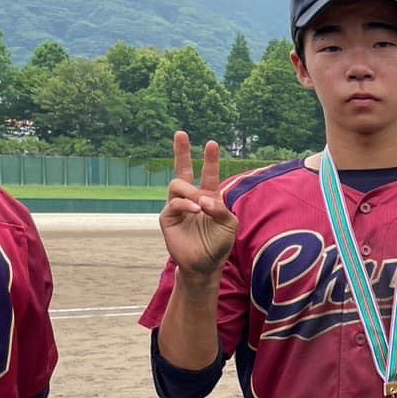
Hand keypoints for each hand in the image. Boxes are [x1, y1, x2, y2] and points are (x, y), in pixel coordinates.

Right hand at [160, 130, 237, 276]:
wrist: (205, 264)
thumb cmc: (219, 244)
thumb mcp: (229, 225)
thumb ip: (221, 209)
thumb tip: (204, 199)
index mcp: (209, 197)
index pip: (209, 174)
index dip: (210, 159)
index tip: (212, 143)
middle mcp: (192, 198)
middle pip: (184, 169)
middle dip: (181, 151)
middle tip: (181, 133)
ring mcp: (178, 206)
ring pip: (177, 184)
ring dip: (190, 191)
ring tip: (200, 205)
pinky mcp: (167, 217)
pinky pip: (174, 203)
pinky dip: (186, 205)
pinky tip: (196, 210)